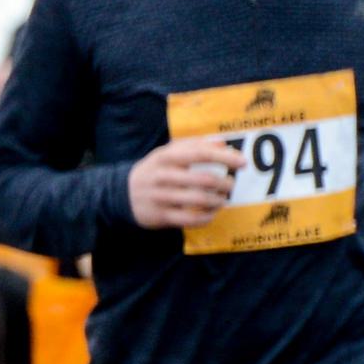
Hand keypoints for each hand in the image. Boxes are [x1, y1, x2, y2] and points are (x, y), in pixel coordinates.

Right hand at [127, 134, 241, 231]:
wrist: (121, 194)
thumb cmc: (153, 170)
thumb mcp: (167, 153)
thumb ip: (194, 145)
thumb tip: (223, 144)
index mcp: (166, 157)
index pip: (200, 154)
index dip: (224, 157)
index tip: (242, 163)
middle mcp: (163, 176)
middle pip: (203, 180)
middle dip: (224, 184)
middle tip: (230, 185)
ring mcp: (161, 197)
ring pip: (199, 200)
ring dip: (218, 201)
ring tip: (222, 199)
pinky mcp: (160, 216)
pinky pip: (190, 219)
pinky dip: (207, 217)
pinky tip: (211, 212)